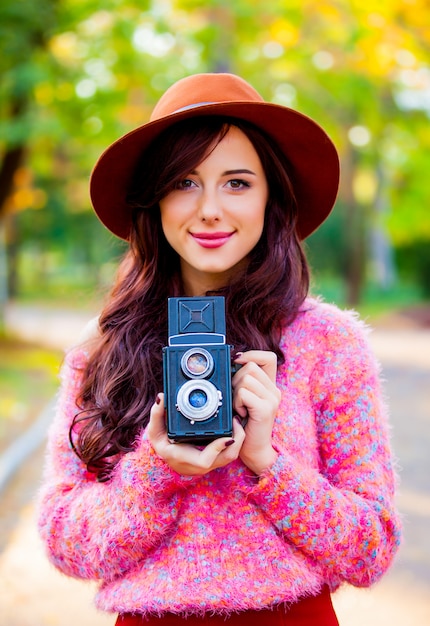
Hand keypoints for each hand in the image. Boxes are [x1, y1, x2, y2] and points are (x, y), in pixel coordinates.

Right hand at [147, 393, 245, 475]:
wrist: (168, 459)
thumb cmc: (162, 446)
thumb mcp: (155, 432)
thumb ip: (156, 415)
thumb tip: (161, 398)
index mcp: (184, 459)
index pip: (205, 460)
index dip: (217, 448)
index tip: (227, 435)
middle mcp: (199, 465)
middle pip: (225, 458)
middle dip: (237, 440)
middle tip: (236, 420)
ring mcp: (209, 464)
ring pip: (230, 456)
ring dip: (238, 439)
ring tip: (236, 420)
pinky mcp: (215, 460)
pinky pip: (229, 452)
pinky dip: (235, 440)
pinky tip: (233, 426)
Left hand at [232, 351, 279, 474]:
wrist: (254, 450)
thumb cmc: (245, 425)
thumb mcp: (245, 399)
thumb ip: (243, 382)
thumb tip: (231, 362)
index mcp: (270, 386)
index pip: (269, 357)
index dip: (251, 354)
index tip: (237, 363)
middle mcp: (274, 390)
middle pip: (250, 365)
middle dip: (236, 378)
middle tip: (237, 398)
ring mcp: (272, 399)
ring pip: (245, 378)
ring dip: (235, 392)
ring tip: (239, 407)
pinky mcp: (265, 409)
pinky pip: (243, 393)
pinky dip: (236, 402)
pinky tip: (240, 414)